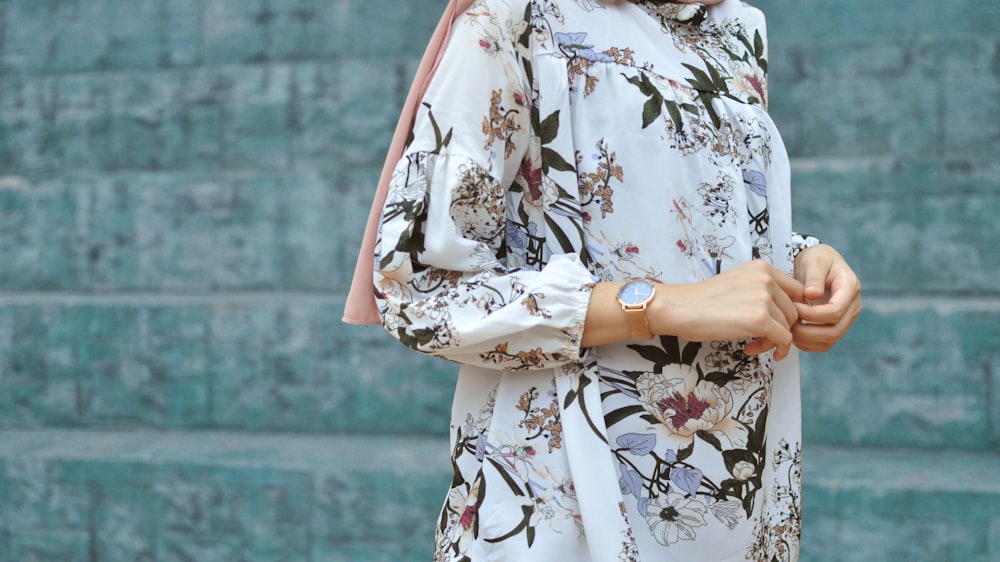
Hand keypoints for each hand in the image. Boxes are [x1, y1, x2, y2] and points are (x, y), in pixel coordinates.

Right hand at [650, 260, 803, 360]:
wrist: (681, 309)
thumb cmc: (703, 300)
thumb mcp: (737, 283)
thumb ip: (761, 290)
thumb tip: (784, 311)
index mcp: (762, 268)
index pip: (796, 291)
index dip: (789, 310)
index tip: (776, 322)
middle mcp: (766, 279)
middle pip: (794, 311)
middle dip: (781, 328)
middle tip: (760, 338)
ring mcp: (764, 298)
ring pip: (788, 327)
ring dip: (774, 340)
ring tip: (753, 344)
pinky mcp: (760, 319)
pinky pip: (783, 339)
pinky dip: (777, 349)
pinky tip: (756, 350)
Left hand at [792, 244, 861, 351]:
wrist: (820, 264)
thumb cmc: (817, 259)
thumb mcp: (815, 261)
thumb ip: (814, 277)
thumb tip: (812, 294)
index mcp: (850, 288)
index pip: (835, 311)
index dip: (812, 314)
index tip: (794, 307)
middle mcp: (853, 306)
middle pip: (834, 331)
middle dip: (807, 331)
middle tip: (787, 323)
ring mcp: (847, 319)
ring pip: (829, 341)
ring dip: (806, 340)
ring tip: (787, 328)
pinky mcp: (837, 326)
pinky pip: (824, 343)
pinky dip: (807, 343)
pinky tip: (792, 334)